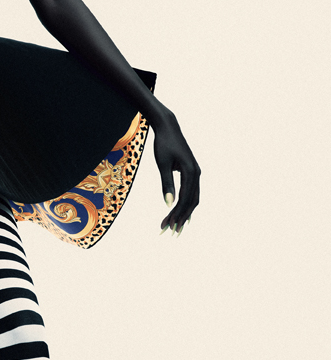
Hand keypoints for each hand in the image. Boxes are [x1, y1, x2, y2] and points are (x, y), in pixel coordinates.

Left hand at [150, 110, 199, 233]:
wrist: (168, 128)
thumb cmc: (163, 144)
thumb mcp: (162, 164)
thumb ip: (166, 184)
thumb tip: (167, 203)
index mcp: (190, 172)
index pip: (185, 199)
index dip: (177, 214)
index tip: (169, 226)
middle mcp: (196, 173)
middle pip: (191, 201)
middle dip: (181, 217)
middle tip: (170, 231)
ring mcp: (195, 173)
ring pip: (193, 198)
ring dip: (183, 212)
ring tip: (173, 226)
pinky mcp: (191, 172)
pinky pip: (191, 192)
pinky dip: (186, 204)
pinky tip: (179, 213)